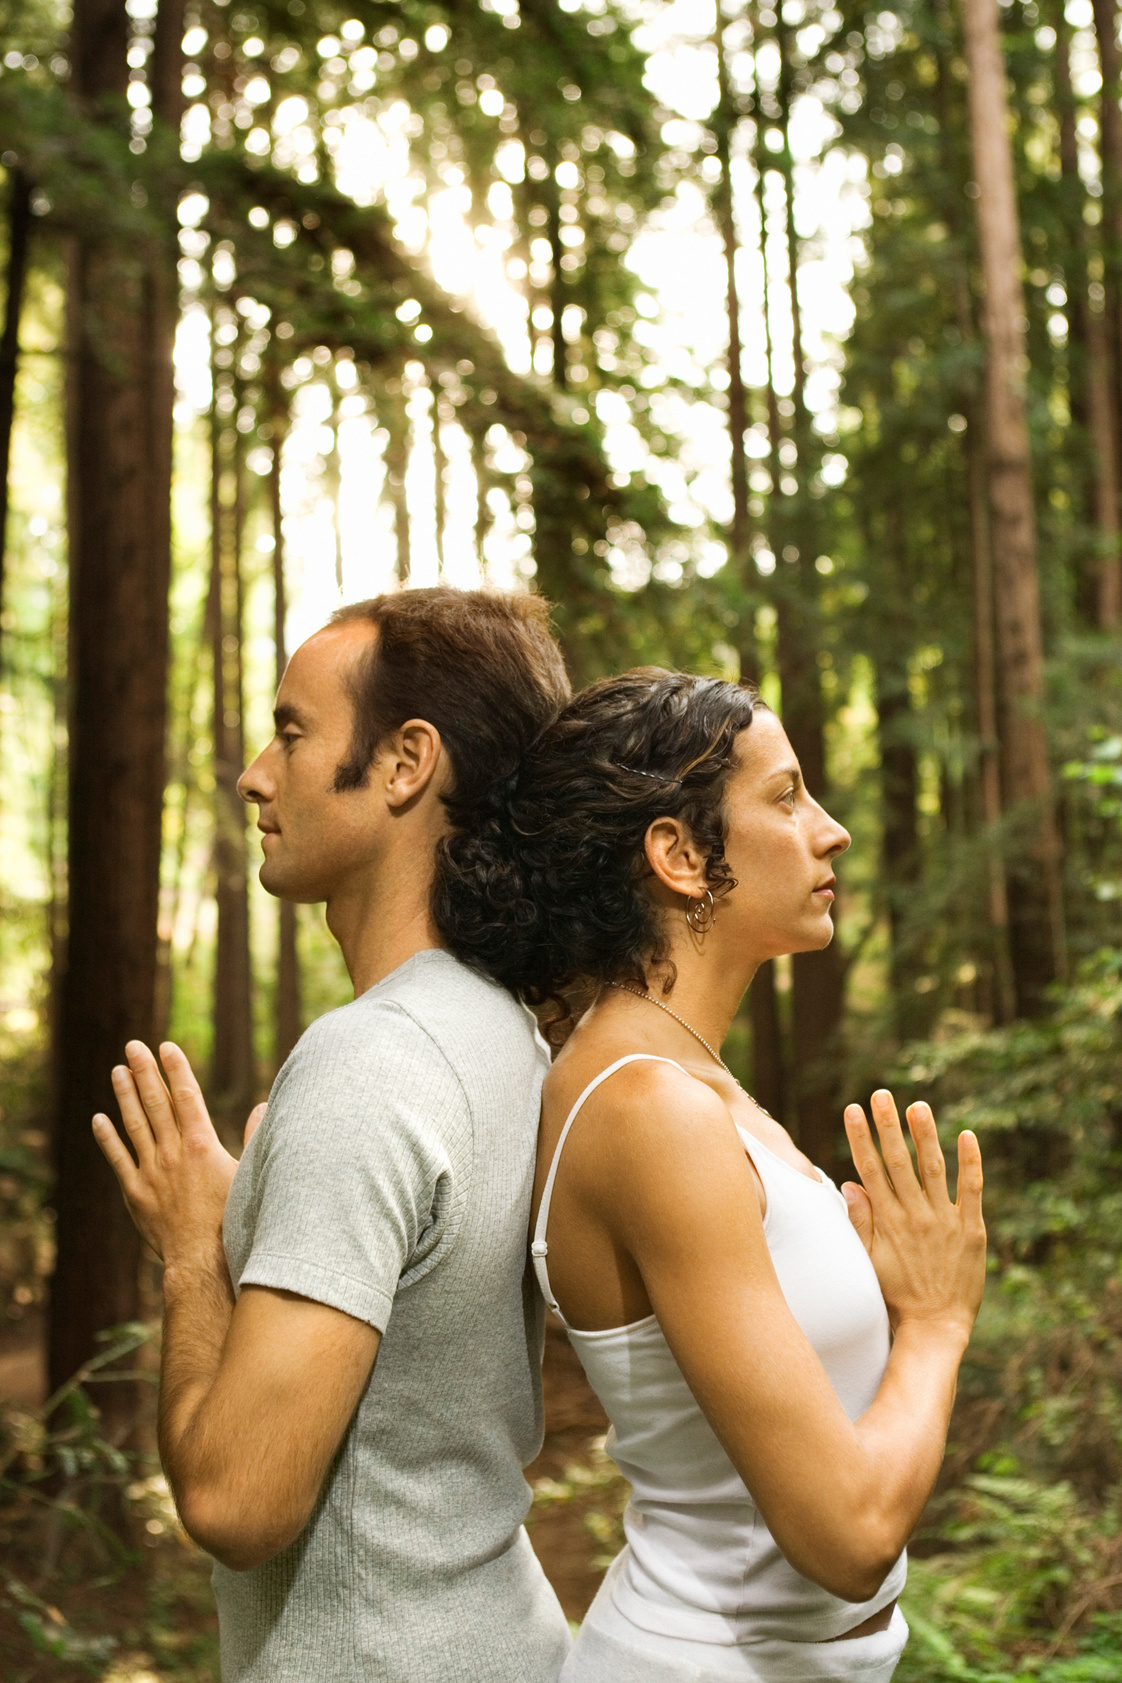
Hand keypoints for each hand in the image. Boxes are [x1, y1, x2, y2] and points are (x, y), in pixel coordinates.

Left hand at [92, 1041, 238, 1267]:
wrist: (202, 1258)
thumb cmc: (232, 1217)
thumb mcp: (250, 1174)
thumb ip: (256, 1137)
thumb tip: (265, 1106)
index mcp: (201, 1144)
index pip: (186, 1096)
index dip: (175, 1069)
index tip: (165, 1046)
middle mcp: (172, 1152)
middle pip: (156, 1103)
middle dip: (144, 1071)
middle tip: (133, 1046)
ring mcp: (150, 1171)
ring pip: (134, 1125)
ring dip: (125, 1096)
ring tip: (117, 1071)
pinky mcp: (135, 1192)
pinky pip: (117, 1158)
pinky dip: (107, 1137)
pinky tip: (99, 1118)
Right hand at [841, 1089, 985, 1340]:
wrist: (936, 1327)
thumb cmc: (897, 1296)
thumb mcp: (869, 1261)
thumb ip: (860, 1222)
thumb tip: (850, 1184)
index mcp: (888, 1221)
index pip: (870, 1169)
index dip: (861, 1138)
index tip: (853, 1109)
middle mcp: (915, 1216)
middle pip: (898, 1162)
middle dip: (888, 1126)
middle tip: (881, 1094)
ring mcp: (944, 1221)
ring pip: (932, 1169)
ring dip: (925, 1135)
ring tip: (918, 1105)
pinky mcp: (971, 1230)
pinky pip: (971, 1190)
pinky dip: (970, 1162)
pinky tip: (967, 1136)